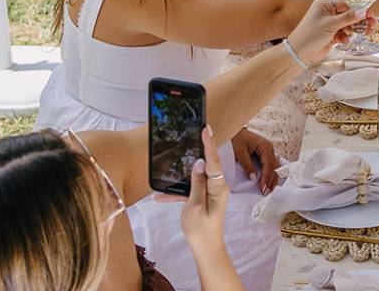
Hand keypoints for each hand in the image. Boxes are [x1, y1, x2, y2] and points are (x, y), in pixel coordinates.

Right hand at [179, 126, 229, 255]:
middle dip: (199, 150)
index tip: (206, 129)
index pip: (213, 162)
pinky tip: (159, 196)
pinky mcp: (202, 199)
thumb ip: (196, 184)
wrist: (205, 249)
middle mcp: (217, 187)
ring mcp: (210, 193)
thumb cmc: (201, 230)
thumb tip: (198, 163)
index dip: (209, 145)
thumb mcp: (194, 206)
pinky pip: (190, 190)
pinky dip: (177, 192)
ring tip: (175, 157)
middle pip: (207, 165)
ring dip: (182, 174)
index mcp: (218, 188)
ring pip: (196, 177)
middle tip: (194, 132)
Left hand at [232, 127, 279, 194]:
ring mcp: (269, 150)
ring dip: (272, 178)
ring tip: (268, 189)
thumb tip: (254, 178)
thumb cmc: (236, 138)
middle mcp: (269, 148)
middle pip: (275, 167)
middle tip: (266, 192)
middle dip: (271, 180)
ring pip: (275, 167)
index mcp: (265, 146)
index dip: (266, 178)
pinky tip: (268, 181)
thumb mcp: (240, 152)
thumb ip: (247, 165)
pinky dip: (270, 174)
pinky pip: (271, 165)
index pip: (268, 165)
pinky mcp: (265, 153)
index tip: (263, 188)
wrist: (233, 131)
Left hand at [287, 0, 374, 64]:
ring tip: (366, 33)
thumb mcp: (331, 24)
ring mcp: (330, 24)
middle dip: (360, 20)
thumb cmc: (311, 34)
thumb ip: (348, 18)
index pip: (346, 3)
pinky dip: (346, 36)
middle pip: (349, 14)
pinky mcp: (331, 35)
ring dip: (355, 29)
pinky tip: (344, 40)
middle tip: (373, 24)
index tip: (370, 14)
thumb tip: (364, 11)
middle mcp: (327, 13)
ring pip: (348, 24)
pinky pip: (344, 33)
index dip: (359, 9)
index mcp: (325, 5)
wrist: (300, 53)